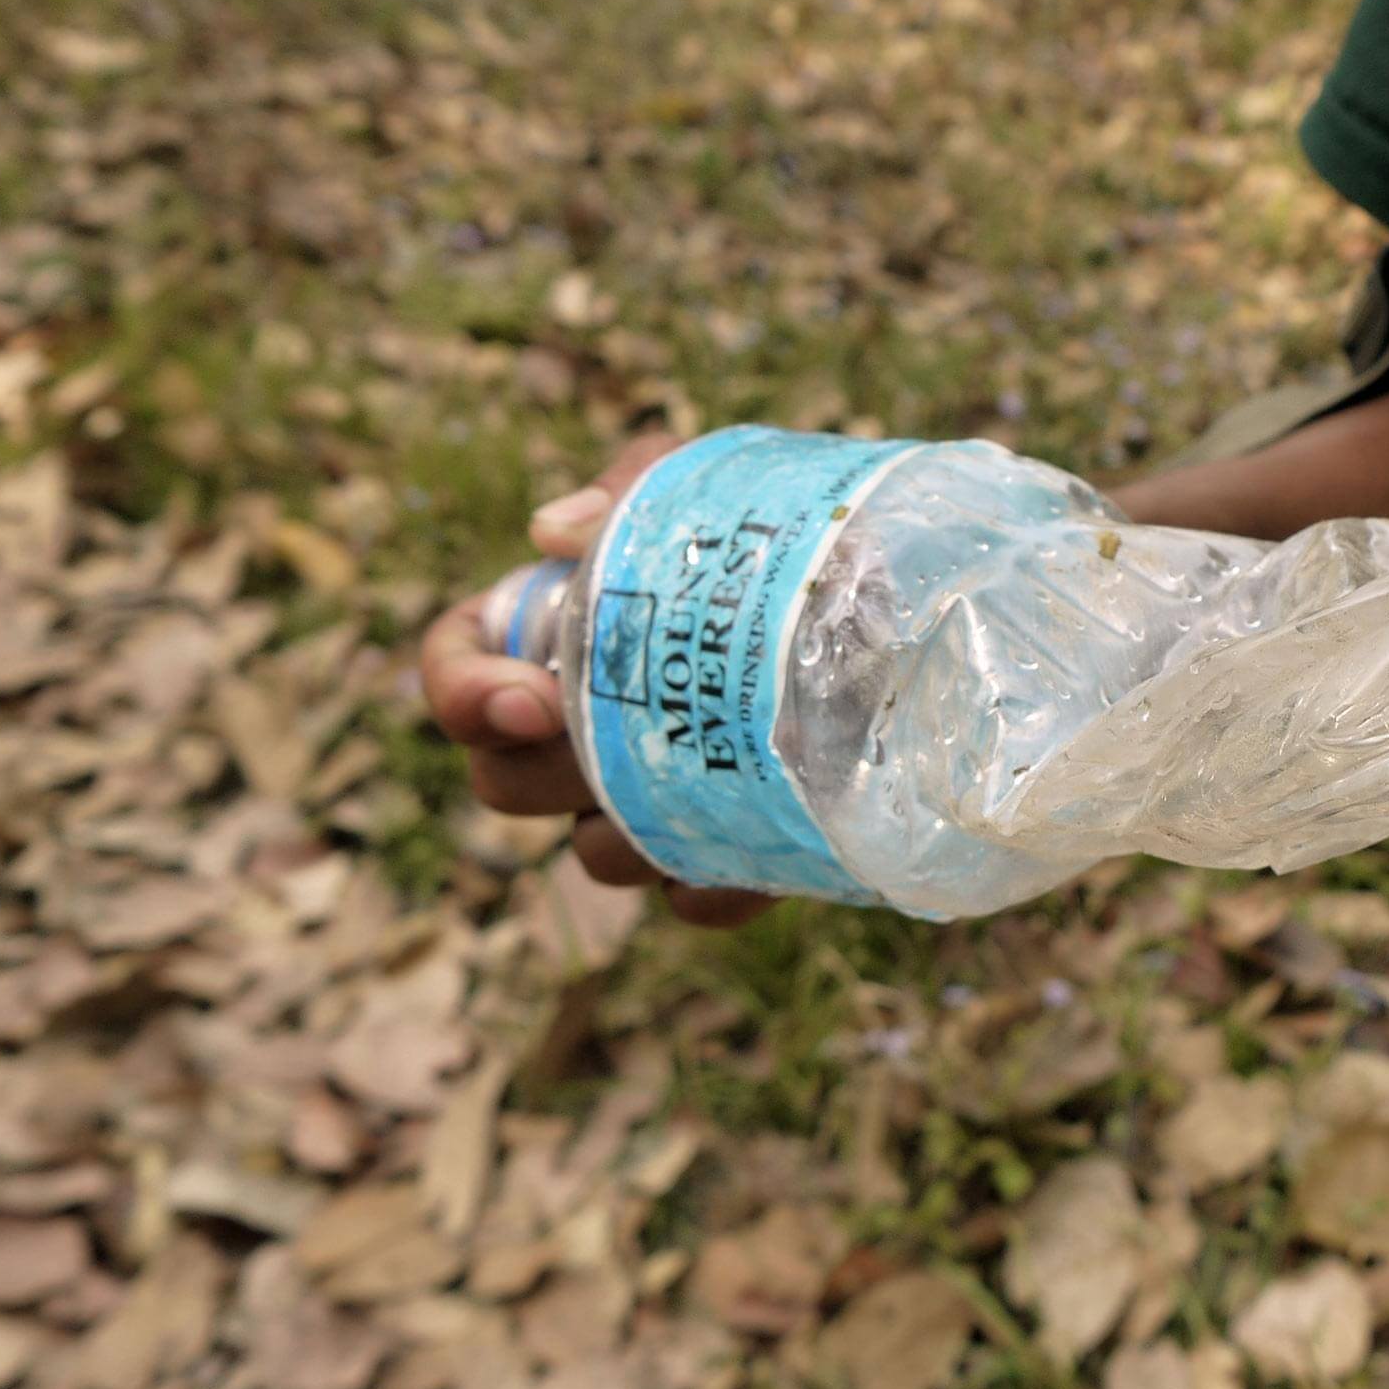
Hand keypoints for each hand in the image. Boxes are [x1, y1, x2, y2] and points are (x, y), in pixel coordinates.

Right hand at [420, 434, 771, 929]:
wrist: (927, 605)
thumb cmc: (802, 535)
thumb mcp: (724, 490)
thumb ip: (640, 488)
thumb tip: (553, 531)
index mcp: (567, 631)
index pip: (460, 664)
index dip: (463, 691)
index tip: (529, 697)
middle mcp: (597, 726)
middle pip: (506, 783)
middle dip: (540, 774)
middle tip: (609, 746)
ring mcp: (664, 796)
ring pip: (594, 855)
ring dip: (622, 837)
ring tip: (689, 792)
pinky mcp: (740, 848)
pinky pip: (696, 900)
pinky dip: (708, 889)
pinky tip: (750, 862)